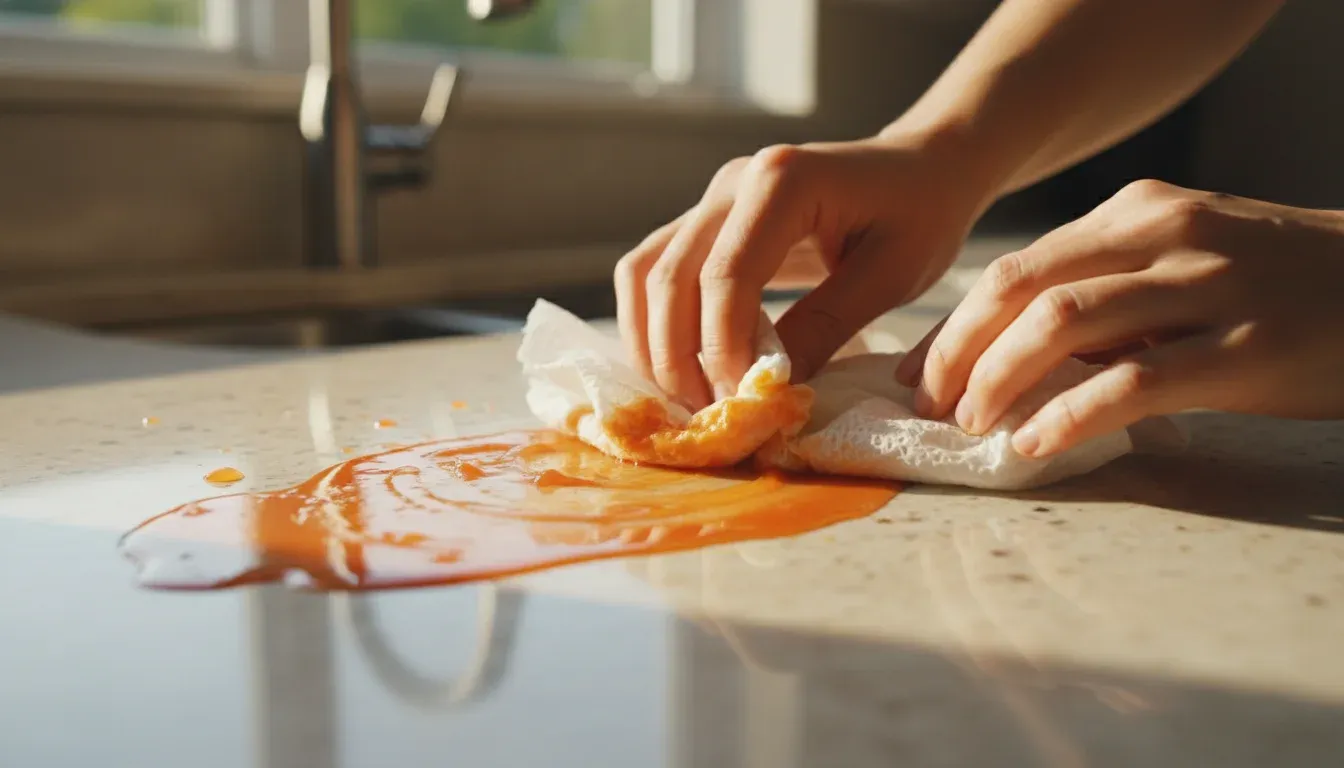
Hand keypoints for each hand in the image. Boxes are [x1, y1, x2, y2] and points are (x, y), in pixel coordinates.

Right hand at [615, 133, 987, 410]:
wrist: (920, 168)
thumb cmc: (920, 214)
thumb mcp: (891, 276)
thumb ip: (826, 325)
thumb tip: (768, 387)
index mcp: (783, 181)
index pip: (726, 275)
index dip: (723, 347)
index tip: (742, 401)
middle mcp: (732, 182)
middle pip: (669, 275)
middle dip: (678, 356)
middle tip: (707, 416)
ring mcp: (711, 198)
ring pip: (644, 272)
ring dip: (651, 342)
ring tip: (685, 399)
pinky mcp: (705, 221)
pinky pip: (654, 271)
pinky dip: (653, 324)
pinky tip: (679, 369)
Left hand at [896, 179, 1343, 456]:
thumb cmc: (1276, 285)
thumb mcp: (1184, 262)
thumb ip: (1106, 294)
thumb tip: (1011, 356)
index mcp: (1137, 215)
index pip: (1017, 268)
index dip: (954, 325)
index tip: (917, 372)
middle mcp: (1162, 236)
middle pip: (1021, 289)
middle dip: (957, 351)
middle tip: (927, 405)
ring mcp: (1206, 287)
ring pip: (1063, 325)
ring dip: (997, 379)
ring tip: (970, 424)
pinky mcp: (1244, 349)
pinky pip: (1133, 381)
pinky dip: (1069, 414)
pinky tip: (1033, 442)